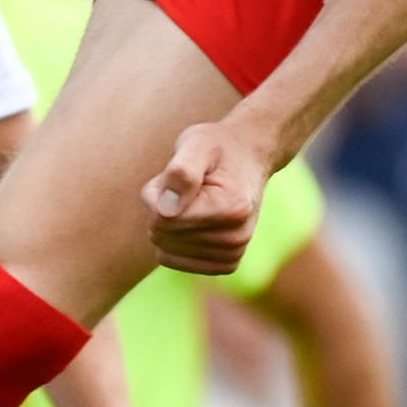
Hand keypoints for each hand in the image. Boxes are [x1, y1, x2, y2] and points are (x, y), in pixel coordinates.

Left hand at [143, 115, 277, 276]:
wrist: (248, 158)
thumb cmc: (217, 147)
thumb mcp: (197, 143)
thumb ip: (181, 172)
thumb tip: (164, 211)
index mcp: (231, 208)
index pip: (162, 219)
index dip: (157, 192)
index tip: (177, 175)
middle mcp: (236, 237)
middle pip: (161, 235)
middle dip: (161, 208)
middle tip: (185, 186)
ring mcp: (232, 254)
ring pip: (163, 249)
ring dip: (167, 222)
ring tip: (191, 200)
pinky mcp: (224, 264)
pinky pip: (171, 260)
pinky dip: (173, 240)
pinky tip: (193, 220)